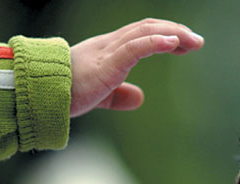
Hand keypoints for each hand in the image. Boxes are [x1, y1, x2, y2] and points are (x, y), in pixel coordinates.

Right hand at [69, 18, 203, 116]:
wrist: (42, 96)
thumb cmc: (66, 93)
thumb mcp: (100, 95)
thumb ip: (118, 96)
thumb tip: (140, 98)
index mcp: (110, 51)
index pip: (142, 34)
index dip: (165, 35)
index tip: (185, 44)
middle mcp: (111, 45)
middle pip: (148, 28)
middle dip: (176, 32)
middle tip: (197, 41)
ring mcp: (108, 51)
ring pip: (144, 32)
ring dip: (173, 34)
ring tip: (194, 41)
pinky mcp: (106, 64)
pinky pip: (134, 47)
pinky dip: (155, 42)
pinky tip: (173, 43)